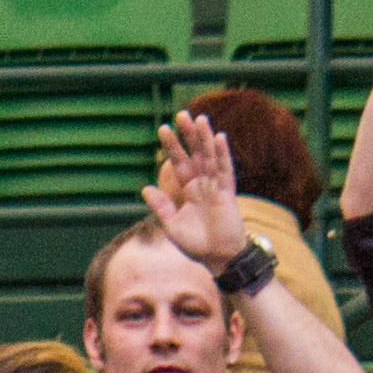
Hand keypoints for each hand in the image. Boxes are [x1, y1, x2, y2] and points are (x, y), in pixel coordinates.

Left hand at [142, 111, 249, 266]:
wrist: (218, 258)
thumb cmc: (196, 243)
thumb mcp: (172, 225)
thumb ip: (161, 206)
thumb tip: (145, 188)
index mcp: (188, 190)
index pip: (178, 163)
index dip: (172, 146)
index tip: (163, 128)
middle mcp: (202, 184)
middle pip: (195, 154)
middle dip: (188, 135)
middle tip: (181, 114)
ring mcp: (216, 187)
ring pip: (209, 157)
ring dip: (205, 139)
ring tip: (199, 119)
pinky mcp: (227, 193)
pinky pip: (225, 170)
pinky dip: (222, 155)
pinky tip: (218, 138)